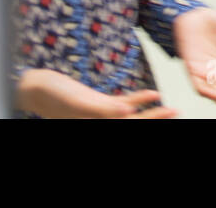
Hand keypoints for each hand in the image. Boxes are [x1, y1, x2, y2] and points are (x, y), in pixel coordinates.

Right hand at [15, 68, 177, 118]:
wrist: (36, 87)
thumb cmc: (51, 94)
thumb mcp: (79, 102)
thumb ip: (103, 109)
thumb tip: (128, 112)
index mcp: (98, 124)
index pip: (130, 128)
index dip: (151, 123)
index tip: (170, 115)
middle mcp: (103, 122)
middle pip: (137, 124)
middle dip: (157, 121)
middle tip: (179, 113)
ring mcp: (102, 114)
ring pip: (134, 116)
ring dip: (154, 113)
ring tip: (175, 109)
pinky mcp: (98, 103)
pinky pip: (122, 103)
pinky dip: (139, 99)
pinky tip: (153, 94)